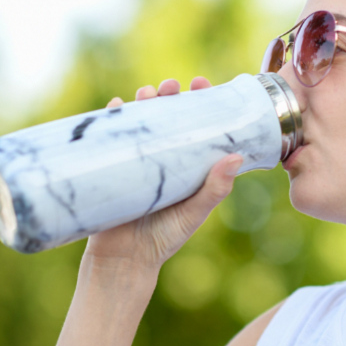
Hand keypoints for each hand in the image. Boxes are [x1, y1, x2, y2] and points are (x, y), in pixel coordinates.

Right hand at [84, 77, 243, 271]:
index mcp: (188, 161)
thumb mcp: (195, 211)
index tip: (201, 84)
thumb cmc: (166, 236)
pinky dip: (111, 117)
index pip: (197, 123)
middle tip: (173, 86)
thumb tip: (236, 158)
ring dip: (142, 101)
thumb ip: (215, 188)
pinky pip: (110, 135)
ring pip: (141, 120)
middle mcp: (164, 154)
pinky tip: (116, 106)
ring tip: (147, 93)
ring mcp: (138, 157)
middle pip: (167, 115)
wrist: (125, 261)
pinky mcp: (113, 163)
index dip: (200, 101)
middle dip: (170, 94)